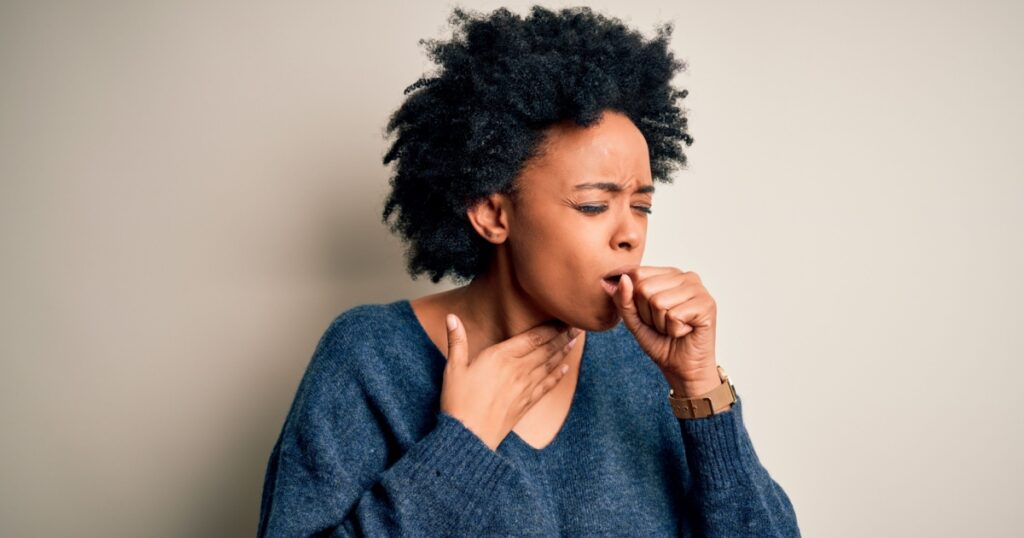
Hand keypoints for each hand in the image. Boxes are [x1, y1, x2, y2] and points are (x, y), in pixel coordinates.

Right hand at [439, 314, 580, 450]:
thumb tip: (451, 317)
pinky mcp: (526, 403)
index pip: (532, 337)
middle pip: (546, 349)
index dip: (550, 327)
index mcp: (501, 357)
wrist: (469, 435)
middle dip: (563, 336)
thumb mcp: (453, 368)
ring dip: (563, 352)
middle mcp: (517, 370)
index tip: (563, 318)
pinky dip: (557, 376)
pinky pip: (546, 386)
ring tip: (574, 342)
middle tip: (578, 326)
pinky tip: (565, 369)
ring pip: (549, 365)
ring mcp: (525, 387)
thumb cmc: (458, 402)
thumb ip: (457, 341)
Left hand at [603, 266, 719, 396]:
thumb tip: (623, 278)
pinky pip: (673, 315)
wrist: (684, 369)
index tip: (650, 315)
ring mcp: (698, 289)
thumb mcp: (634, 319)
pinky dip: (674, 330)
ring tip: (674, 327)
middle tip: (664, 324)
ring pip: (658, 302)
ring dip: (661, 323)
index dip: (635, 301)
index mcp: (669, 274)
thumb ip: (624, 299)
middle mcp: (685, 276)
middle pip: (644, 288)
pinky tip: (685, 331)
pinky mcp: (706, 305)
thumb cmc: (661, 341)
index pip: (636, 274)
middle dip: (648, 314)